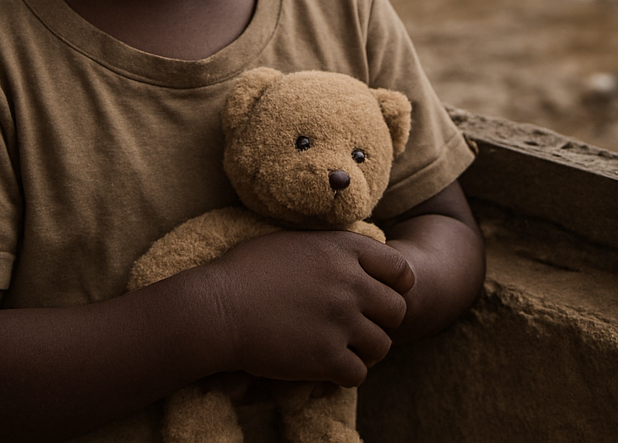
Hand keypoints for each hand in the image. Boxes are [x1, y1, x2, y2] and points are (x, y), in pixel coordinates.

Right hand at [198, 230, 413, 387]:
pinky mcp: (326, 358)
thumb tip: (353, 259)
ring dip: (366, 351)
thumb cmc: (246, 272)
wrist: (217, 309)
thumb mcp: (296, 243)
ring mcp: (340, 321)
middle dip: (383, 322)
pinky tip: (326, 369)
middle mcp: (349, 284)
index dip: (398, 287)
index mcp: (343, 250)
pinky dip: (344, 375)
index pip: (400, 270)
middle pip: (397, 311)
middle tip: (361, 329)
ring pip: (382, 346)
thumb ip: (331, 250)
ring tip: (344, 350)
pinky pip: (358, 374)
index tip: (383, 297)